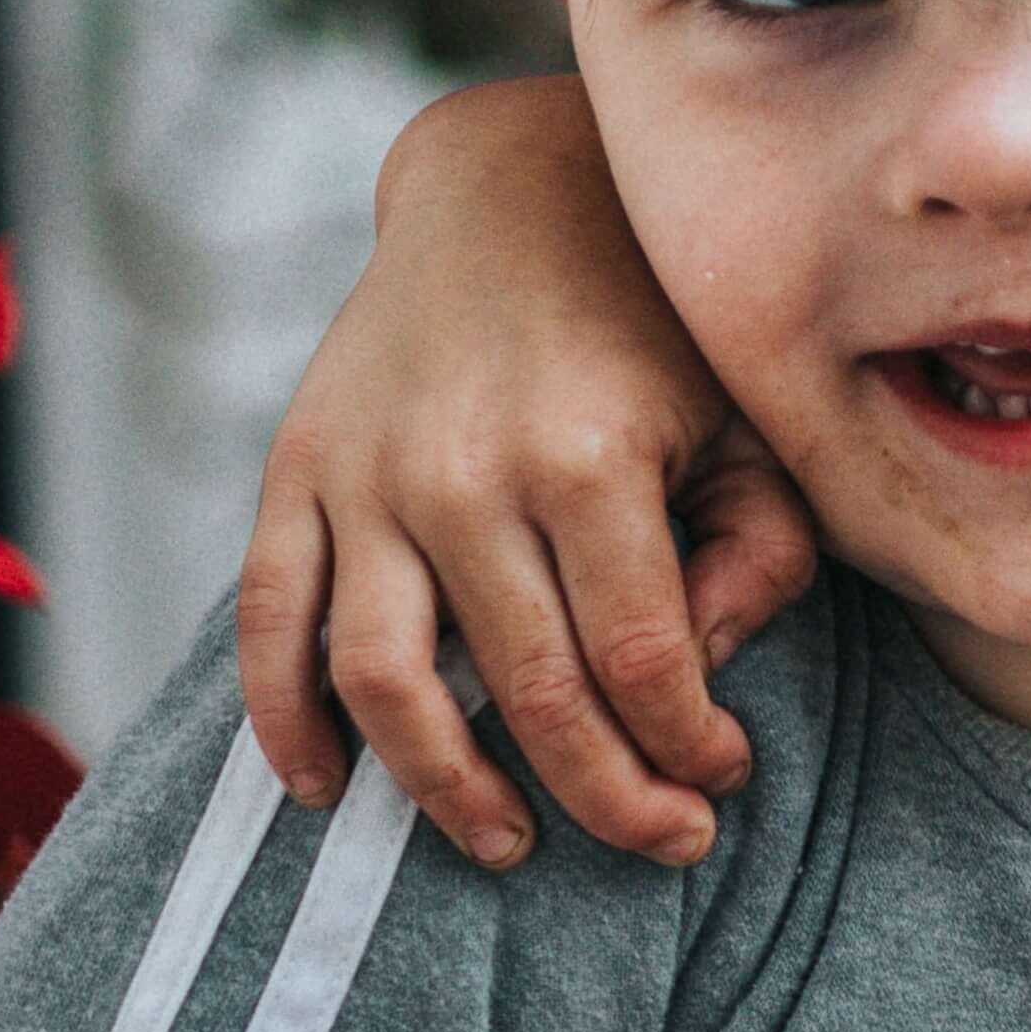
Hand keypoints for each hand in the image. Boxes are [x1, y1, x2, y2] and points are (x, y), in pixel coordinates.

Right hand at [234, 75, 819, 868]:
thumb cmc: (659, 321)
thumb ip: (762, 551)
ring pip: (386, 681)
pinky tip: (325, 789)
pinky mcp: (296, 469)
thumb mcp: (751, 420)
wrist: (514, 188)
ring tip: (509, 843)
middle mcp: (466, 472)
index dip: (688, 747)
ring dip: (444, 789)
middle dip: (605, 795)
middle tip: (660, 843)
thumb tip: (700, 674)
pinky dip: (284, 719)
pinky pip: (268, 619)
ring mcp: (368, 474)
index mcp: (594, 456)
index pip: (643, 661)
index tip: (721, 782)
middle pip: (531, 692)